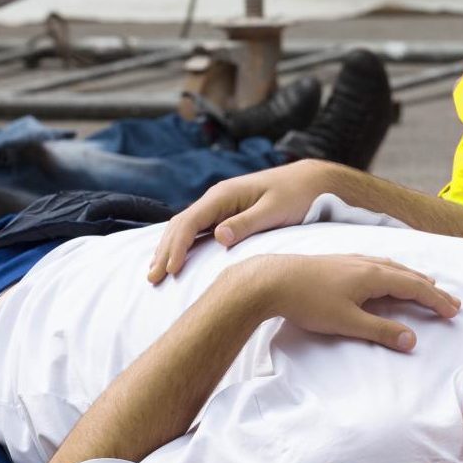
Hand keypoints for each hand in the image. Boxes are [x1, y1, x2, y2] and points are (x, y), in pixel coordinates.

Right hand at [148, 160, 331, 283]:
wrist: (311, 182)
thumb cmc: (297, 196)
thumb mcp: (275, 210)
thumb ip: (247, 223)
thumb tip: (219, 236)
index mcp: (224, 195)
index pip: (190, 222)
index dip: (177, 247)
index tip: (170, 271)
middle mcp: (216, 199)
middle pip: (180, 226)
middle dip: (164, 252)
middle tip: (151, 279)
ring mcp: (220, 206)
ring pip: (185, 228)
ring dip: (168, 249)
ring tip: (155, 274)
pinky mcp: (227, 214)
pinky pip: (197, 231)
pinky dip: (183, 246)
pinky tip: (176, 260)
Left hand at [251, 253, 461, 351]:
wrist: (271, 280)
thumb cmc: (308, 301)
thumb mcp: (347, 322)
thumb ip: (381, 331)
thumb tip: (412, 340)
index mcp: (374, 276)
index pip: (415, 288)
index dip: (436, 300)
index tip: (453, 311)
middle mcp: (367, 264)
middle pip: (408, 275)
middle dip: (430, 289)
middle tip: (450, 300)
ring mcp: (352, 261)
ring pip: (392, 267)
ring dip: (412, 277)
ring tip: (425, 283)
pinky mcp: (338, 263)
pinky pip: (376, 264)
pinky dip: (392, 270)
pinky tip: (384, 272)